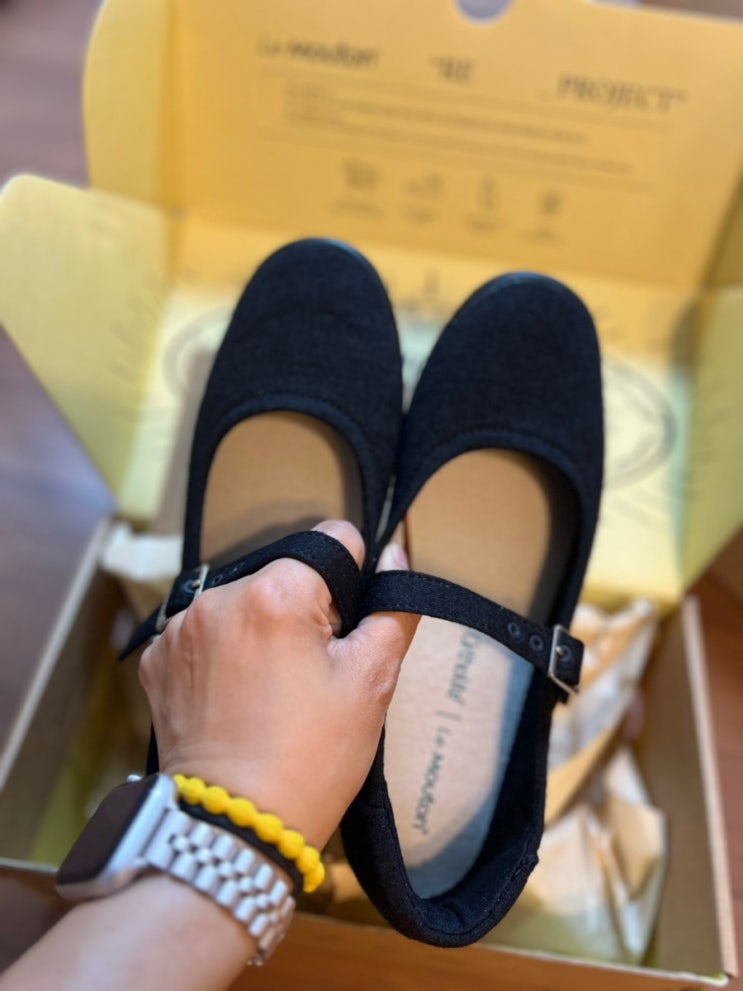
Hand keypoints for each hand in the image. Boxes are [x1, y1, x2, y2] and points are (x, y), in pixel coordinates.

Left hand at [138, 519, 417, 847]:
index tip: (345, 633)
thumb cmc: (311, 759)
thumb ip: (392, 608)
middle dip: (305, 610)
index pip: (332, 542)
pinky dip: (225, 652)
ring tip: (271, 691)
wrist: (234, 829)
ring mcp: (180, 628)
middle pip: (284, 575)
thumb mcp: (371, 683)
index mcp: (274, 592)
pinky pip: (206, 632)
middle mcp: (217, 596)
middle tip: (311, 675)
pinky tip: (237, 697)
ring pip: (244, 603)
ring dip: (262, 628)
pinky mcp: (157, 659)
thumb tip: (394, 556)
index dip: (353, 583)